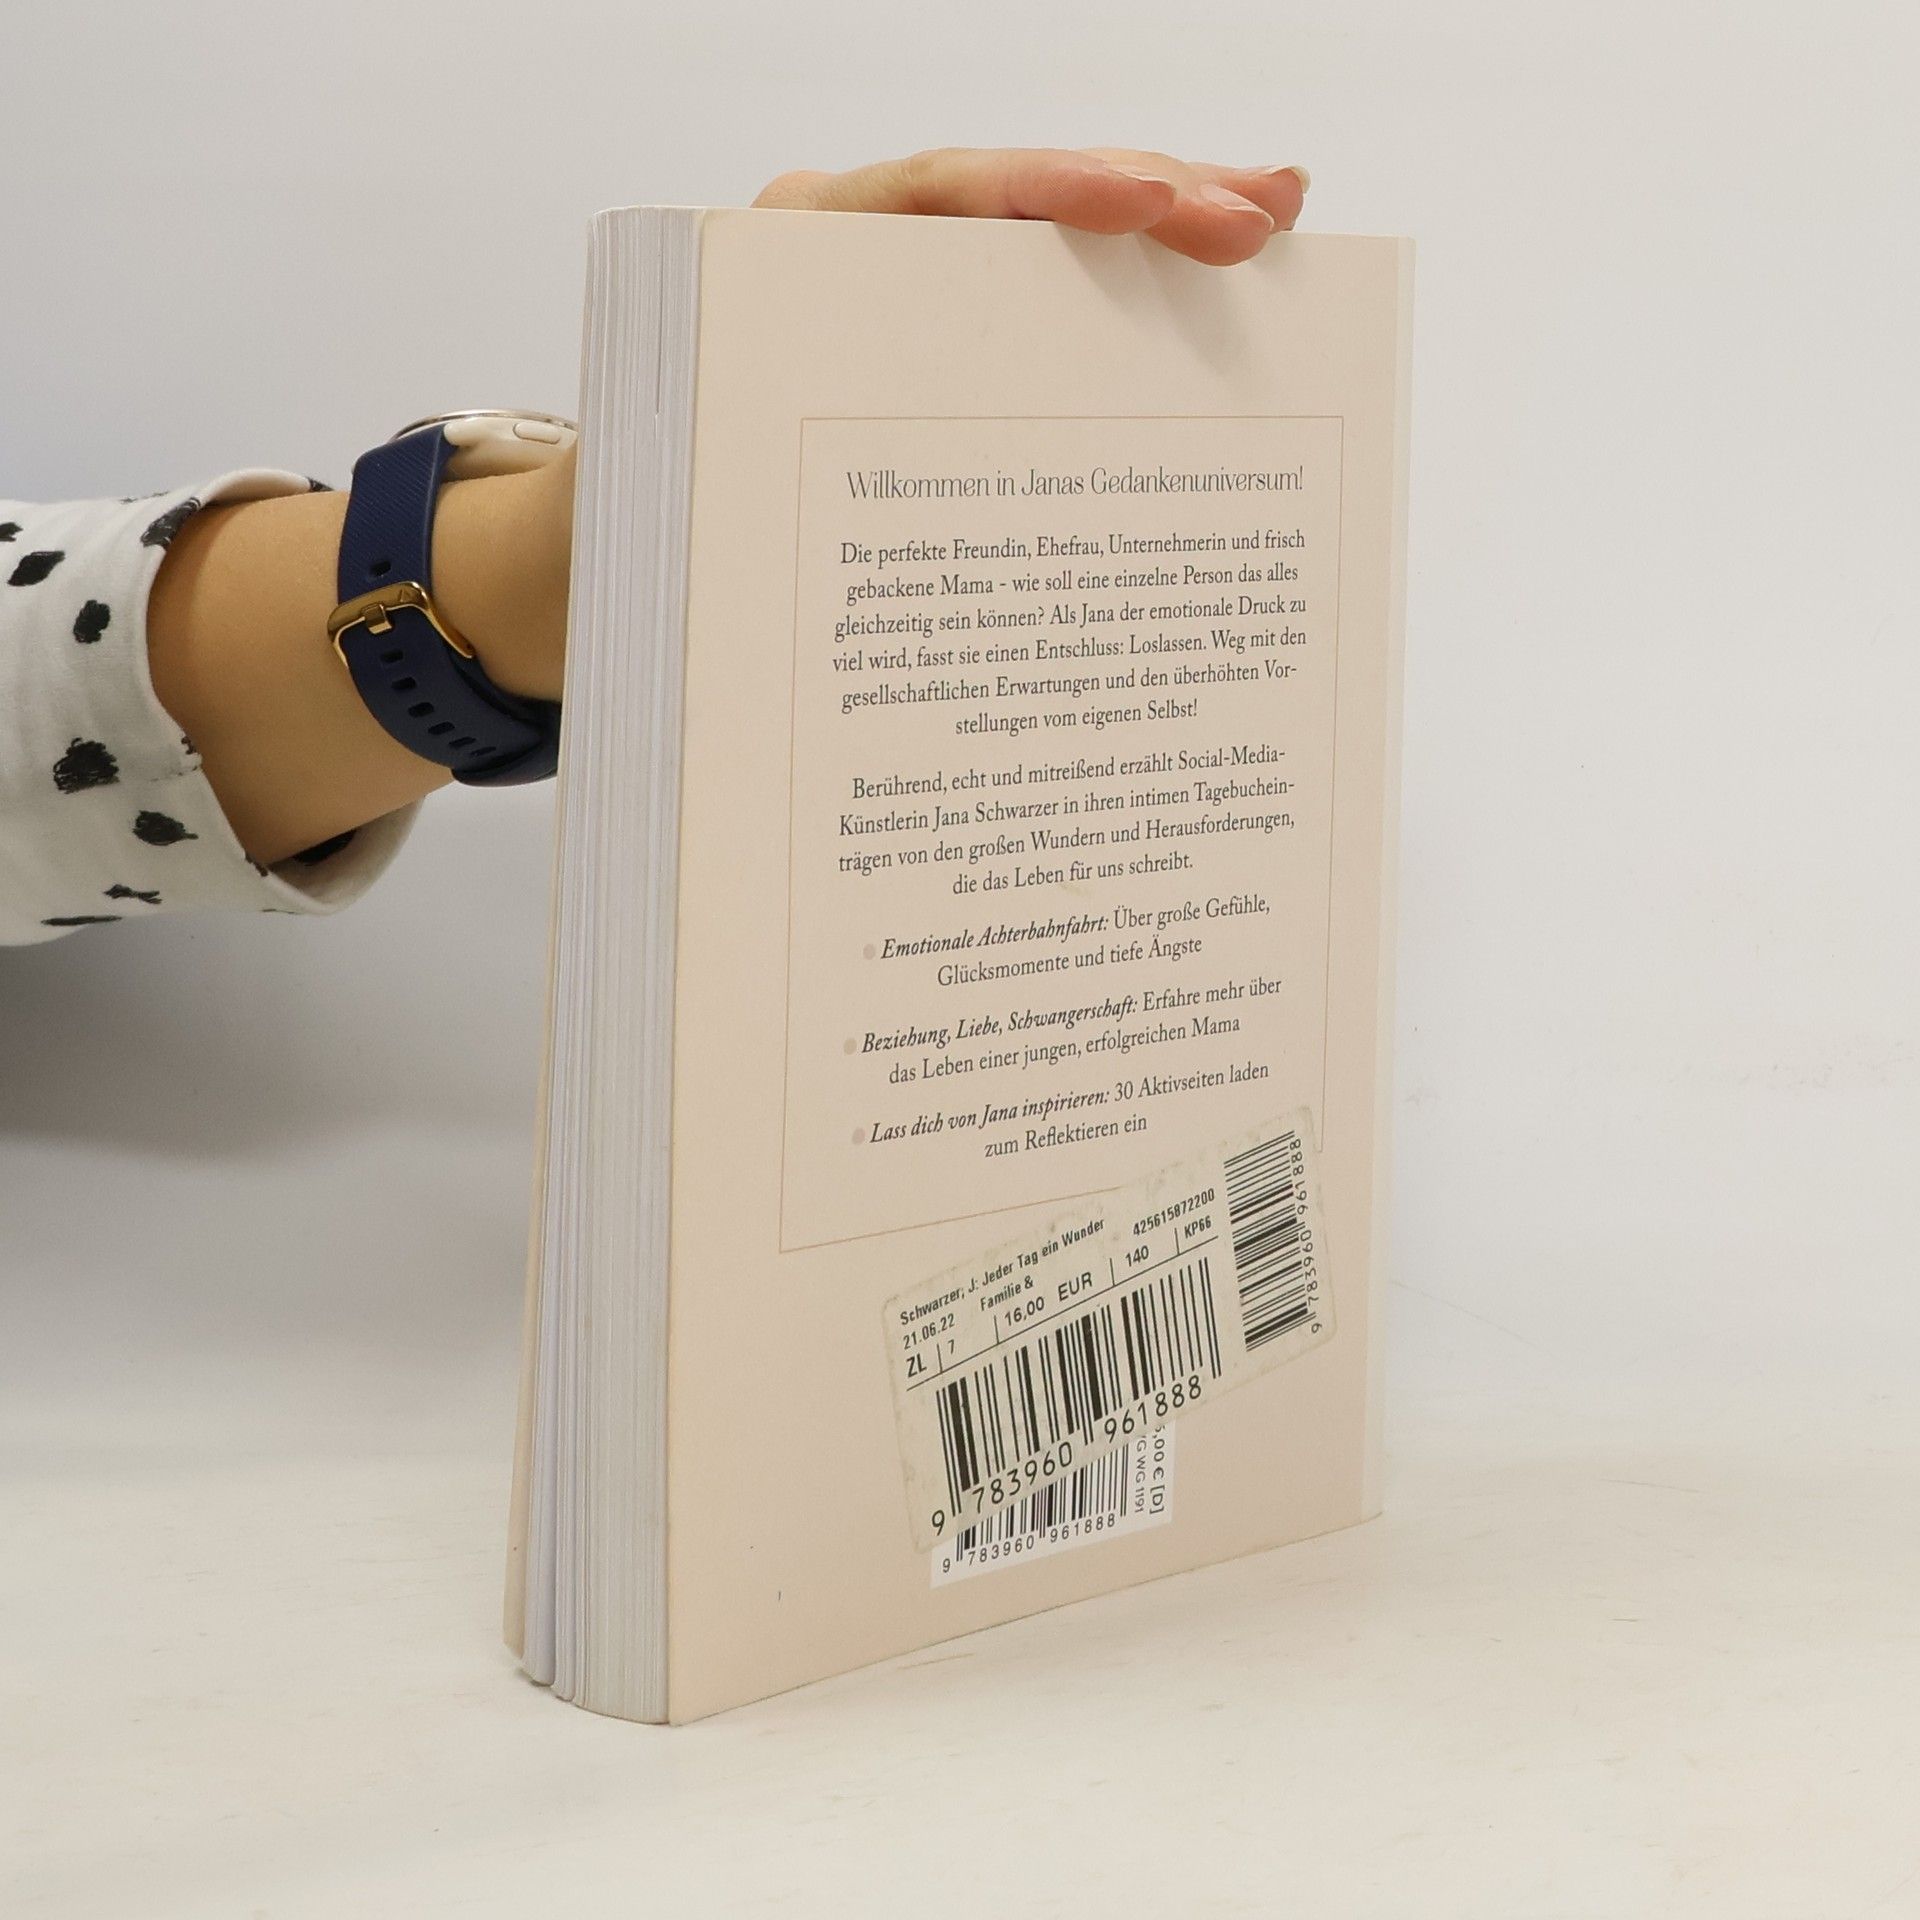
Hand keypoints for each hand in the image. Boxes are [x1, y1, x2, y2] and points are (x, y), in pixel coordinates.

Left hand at [484, 144, 1308, 699]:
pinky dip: (1117, 303)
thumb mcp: (669, 520)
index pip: (925, 197)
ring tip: (1270, 223)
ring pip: (1035, 248)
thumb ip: (752, 519)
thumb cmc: (629, 536)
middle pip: (1008, 200)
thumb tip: (843, 629)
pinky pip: (1030, 309)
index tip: (1148, 205)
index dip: (1045, 197)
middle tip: (1262, 216)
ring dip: (1157, 234)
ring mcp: (888, 302)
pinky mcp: (922, 349)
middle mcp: (837, 264)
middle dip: (1144, 198)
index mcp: (770, 275)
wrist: (590, 547)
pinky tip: (1205, 293)